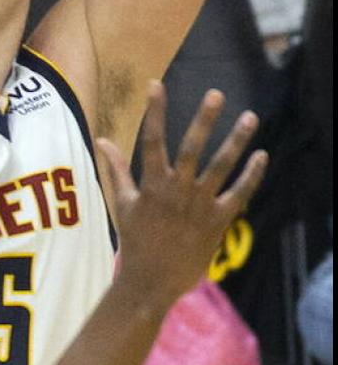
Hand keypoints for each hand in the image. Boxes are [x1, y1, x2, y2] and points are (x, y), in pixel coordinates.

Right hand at [97, 83, 267, 310]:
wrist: (152, 280)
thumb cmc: (136, 241)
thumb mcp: (123, 204)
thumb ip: (117, 170)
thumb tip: (102, 140)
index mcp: (152, 184)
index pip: (152, 140)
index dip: (154, 110)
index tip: (156, 83)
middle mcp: (177, 190)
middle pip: (193, 148)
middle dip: (204, 119)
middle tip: (216, 94)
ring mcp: (200, 205)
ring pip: (221, 166)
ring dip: (236, 141)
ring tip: (250, 117)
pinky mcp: (218, 221)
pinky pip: (238, 194)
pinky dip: (251, 176)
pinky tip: (261, 156)